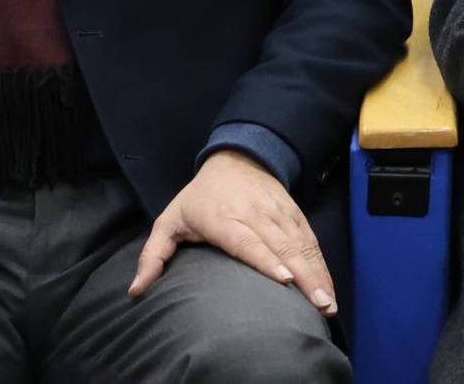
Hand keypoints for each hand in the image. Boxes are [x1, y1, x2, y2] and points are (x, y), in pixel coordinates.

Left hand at [128, 150, 334, 315]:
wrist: (236, 158)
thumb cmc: (199, 198)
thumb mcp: (168, 221)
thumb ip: (153, 256)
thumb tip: (137, 290)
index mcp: (223, 219)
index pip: (248, 241)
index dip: (267, 260)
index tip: (286, 279)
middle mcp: (255, 214)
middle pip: (283, 246)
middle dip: (304, 276)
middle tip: (319, 304)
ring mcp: (278, 212)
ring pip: (301, 244)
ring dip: (317, 273)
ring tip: (327, 302)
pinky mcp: (293, 212)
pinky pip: (309, 238)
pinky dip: (320, 262)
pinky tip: (327, 284)